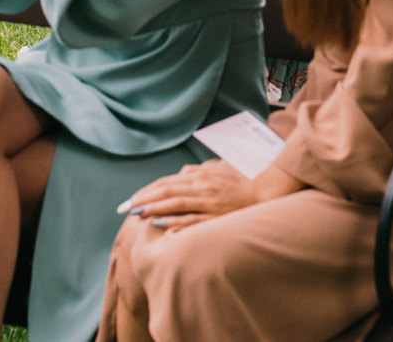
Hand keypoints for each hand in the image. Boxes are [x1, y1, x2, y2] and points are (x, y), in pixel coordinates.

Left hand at [124, 160, 253, 232]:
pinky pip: (195, 219)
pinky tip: (163, 225)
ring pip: (177, 204)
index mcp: (201, 175)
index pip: (168, 182)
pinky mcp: (218, 216)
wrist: (267, 189)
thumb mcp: (219, 168)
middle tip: (125, 208)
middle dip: (144, 199)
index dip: (148, 190)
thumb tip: (182, 171)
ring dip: (155, 208)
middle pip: (167, 191)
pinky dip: (178, 221)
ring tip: (137, 215)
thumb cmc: (242, 179)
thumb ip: (199, 170)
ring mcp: (210, 201)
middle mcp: (202, 186)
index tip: (132, 199)